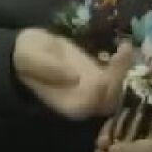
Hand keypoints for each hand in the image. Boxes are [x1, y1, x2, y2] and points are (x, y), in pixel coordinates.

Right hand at [12, 29, 133, 119]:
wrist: (30, 48)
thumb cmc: (26, 56)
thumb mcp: (30, 58)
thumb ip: (48, 68)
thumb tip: (74, 77)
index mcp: (68, 105)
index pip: (92, 106)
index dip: (102, 94)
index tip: (104, 74)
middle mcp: (84, 102)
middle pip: (111, 100)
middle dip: (119, 80)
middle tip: (121, 55)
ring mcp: (94, 90)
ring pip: (118, 88)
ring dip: (124, 70)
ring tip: (124, 48)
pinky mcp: (99, 75)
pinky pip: (117, 74)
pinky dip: (123, 62)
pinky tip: (124, 45)